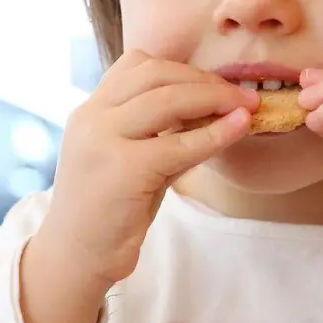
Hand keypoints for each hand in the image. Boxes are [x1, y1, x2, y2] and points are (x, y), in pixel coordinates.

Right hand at [38, 51, 257, 288]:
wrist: (75, 258)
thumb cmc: (108, 213)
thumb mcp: (130, 160)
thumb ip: (162, 134)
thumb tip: (215, 112)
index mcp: (90, 111)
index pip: (136, 64)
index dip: (181, 68)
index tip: (213, 84)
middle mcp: (91, 117)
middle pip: (155, 73)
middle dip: (205, 79)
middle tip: (242, 94)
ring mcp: (103, 140)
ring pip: (169, 99)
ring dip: (215, 98)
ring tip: (247, 107)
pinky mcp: (124, 168)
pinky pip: (181, 143)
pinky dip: (217, 132)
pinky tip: (239, 128)